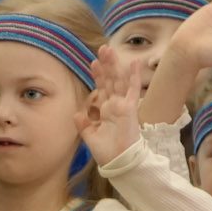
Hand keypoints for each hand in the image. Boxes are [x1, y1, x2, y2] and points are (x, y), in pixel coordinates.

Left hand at [77, 46, 143, 166]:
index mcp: (105, 111)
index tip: (93, 62)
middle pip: (110, 80)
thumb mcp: (90, 136)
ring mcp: (123, 105)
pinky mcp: (130, 108)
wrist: (119, 162)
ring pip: (119, 81)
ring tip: (110, 50)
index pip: (102, 88)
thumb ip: (83, 124)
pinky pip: (133, 90)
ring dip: (115, 65)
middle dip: (107, 64)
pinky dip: (134, 77)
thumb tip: (77, 113)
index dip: (98, 75)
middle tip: (103, 48)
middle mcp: (115, 105)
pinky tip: (135, 63)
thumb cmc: (107, 153)